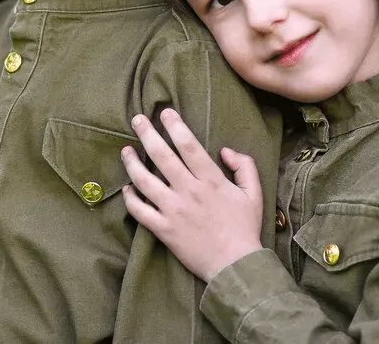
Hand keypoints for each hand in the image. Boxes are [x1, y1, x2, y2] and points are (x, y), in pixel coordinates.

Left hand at [120, 108, 263, 281]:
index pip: (188, 145)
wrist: (235, 266)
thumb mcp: (254, 193)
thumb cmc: (245, 228)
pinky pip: (140, 211)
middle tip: (137, 119)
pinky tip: (127, 189)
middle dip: (147, 133)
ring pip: (144, 181)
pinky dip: (130, 198)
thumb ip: (244, 166)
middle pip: (162, 156)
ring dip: (131, 163)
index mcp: (210, 180)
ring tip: (125, 150)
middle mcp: (188, 191)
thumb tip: (224, 150)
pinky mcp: (163, 230)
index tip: (164, 112)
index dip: (175, 126)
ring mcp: (173, 210)